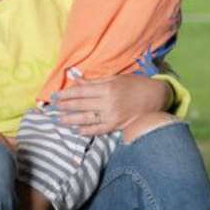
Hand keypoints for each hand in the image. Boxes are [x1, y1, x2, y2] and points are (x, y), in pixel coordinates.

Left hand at [51, 75, 170, 135]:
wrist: (156, 98)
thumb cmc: (135, 85)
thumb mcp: (115, 78)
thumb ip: (94, 81)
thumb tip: (75, 79)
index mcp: (107, 88)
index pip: (81, 91)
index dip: (66, 94)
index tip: (55, 96)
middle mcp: (108, 102)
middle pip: (81, 105)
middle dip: (65, 106)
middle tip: (52, 108)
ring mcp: (112, 115)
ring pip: (87, 119)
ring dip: (71, 120)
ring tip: (59, 120)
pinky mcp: (117, 126)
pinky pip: (98, 130)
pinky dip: (87, 131)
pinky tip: (76, 130)